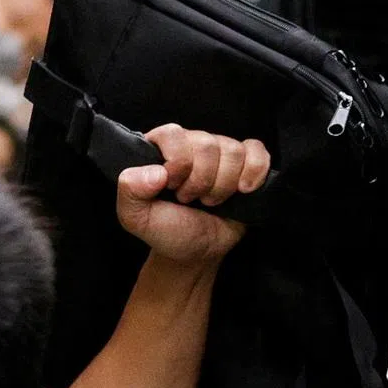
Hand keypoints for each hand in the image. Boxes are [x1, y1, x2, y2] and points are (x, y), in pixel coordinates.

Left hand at [117, 125, 270, 265]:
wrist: (195, 253)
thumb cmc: (165, 231)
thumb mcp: (136, 217)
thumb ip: (130, 191)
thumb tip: (156, 172)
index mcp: (161, 149)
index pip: (173, 134)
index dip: (177, 163)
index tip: (172, 188)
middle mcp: (192, 144)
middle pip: (207, 144)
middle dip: (200, 181)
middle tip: (190, 200)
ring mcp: (220, 153)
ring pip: (232, 151)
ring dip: (222, 185)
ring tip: (209, 202)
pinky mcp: (245, 164)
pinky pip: (257, 151)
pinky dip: (254, 171)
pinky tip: (242, 190)